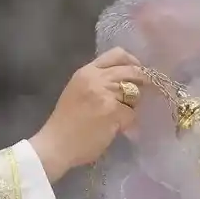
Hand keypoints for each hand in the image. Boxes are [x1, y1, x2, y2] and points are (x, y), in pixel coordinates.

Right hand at [30, 48, 147, 181]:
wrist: (56, 144)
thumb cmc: (66, 122)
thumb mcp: (77, 91)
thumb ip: (98, 82)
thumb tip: (125, 82)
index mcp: (86, 72)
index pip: (117, 54)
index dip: (133, 61)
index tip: (137, 71)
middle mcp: (96, 78)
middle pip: (131, 70)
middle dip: (141, 82)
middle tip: (142, 94)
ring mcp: (105, 94)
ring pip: (134, 93)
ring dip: (132, 106)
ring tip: (121, 116)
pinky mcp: (112, 111)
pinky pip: (132, 114)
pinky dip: (129, 123)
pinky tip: (119, 129)